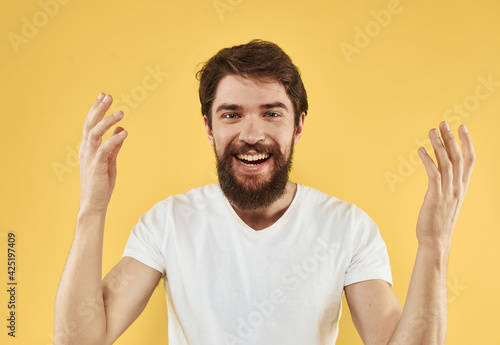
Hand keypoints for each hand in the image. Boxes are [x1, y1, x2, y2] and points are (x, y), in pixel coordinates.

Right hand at [78, 93, 127, 212]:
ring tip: (121, 112)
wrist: (94, 203)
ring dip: (107, 121)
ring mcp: (90, 158)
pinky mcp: (96, 166)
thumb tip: (122, 129)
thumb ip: (115, 145)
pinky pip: (105, 149)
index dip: (96, 109)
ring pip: (95, 134)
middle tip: (108, 96)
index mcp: (88, 147)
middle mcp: (86, 150)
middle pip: (90, 124)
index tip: (103, 96)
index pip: (90, 124)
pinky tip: (124, 132)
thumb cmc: (101, 183)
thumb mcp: (110, 161)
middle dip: (99, 109)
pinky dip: (114, 139)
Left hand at [416, 121, 475, 250]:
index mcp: (462, 186)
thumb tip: (440, 166)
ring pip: (446, 163)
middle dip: (451, 138)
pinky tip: (420, 150)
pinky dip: (428, 161)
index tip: (462, 127)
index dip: (467, 142)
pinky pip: (433, 174)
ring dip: (438, 145)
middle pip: (458, 157)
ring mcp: (447, 192)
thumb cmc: (438, 219)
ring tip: (431, 131)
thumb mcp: (447, 197)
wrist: (436, 239)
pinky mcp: (435, 197)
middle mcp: (457, 187)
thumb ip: (446, 182)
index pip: (470, 160)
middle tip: (444, 123)